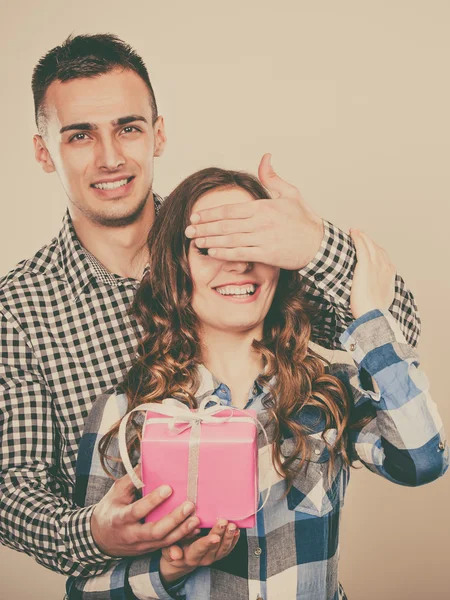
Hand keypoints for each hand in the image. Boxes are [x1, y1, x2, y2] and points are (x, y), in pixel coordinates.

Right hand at [91, 465, 200, 556]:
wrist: (100, 539)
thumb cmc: (110, 510)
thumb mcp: (116, 493)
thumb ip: (131, 480)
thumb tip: (146, 460)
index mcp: (120, 519)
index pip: (137, 511)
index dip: (153, 501)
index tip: (168, 488)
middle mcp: (131, 535)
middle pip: (155, 531)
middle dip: (174, 519)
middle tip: (189, 505)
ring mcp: (141, 545)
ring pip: (164, 541)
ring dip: (182, 530)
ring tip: (196, 518)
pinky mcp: (149, 549)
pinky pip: (167, 545)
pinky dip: (182, 537)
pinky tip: (195, 528)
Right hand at [159, 519, 239, 583]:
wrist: (180, 558)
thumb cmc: (174, 546)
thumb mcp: (168, 548)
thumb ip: (171, 549)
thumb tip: (175, 554)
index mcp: (190, 556)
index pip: (200, 549)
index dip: (207, 543)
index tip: (215, 537)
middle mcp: (203, 559)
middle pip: (214, 547)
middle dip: (220, 534)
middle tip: (224, 522)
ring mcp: (213, 557)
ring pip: (224, 549)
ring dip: (229, 536)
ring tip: (232, 525)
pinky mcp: (219, 554)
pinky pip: (229, 549)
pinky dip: (234, 540)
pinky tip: (236, 531)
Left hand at [184, 153, 323, 269]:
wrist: (319, 245)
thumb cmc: (304, 220)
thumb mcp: (290, 194)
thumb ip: (272, 178)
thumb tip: (265, 157)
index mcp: (264, 207)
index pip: (230, 209)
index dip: (210, 213)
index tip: (196, 215)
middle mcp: (261, 223)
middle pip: (226, 225)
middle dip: (204, 227)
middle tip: (188, 229)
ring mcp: (263, 240)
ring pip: (230, 240)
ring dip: (211, 241)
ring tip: (196, 241)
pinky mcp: (267, 255)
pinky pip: (241, 254)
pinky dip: (225, 253)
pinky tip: (212, 252)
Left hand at [349, 229, 395, 319]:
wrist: (373, 313)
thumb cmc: (375, 310)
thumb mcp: (381, 298)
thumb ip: (379, 291)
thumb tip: (374, 293)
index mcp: (390, 274)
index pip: (383, 257)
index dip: (375, 250)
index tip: (369, 247)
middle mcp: (385, 266)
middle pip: (377, 248)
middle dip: (368, 240)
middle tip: (360, 235)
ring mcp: (376, 265)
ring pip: (369, 245)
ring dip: (362, 236)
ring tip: (354, 231)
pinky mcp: (365, 266)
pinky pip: (362, 247)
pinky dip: (358, 238)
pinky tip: (353, 233)